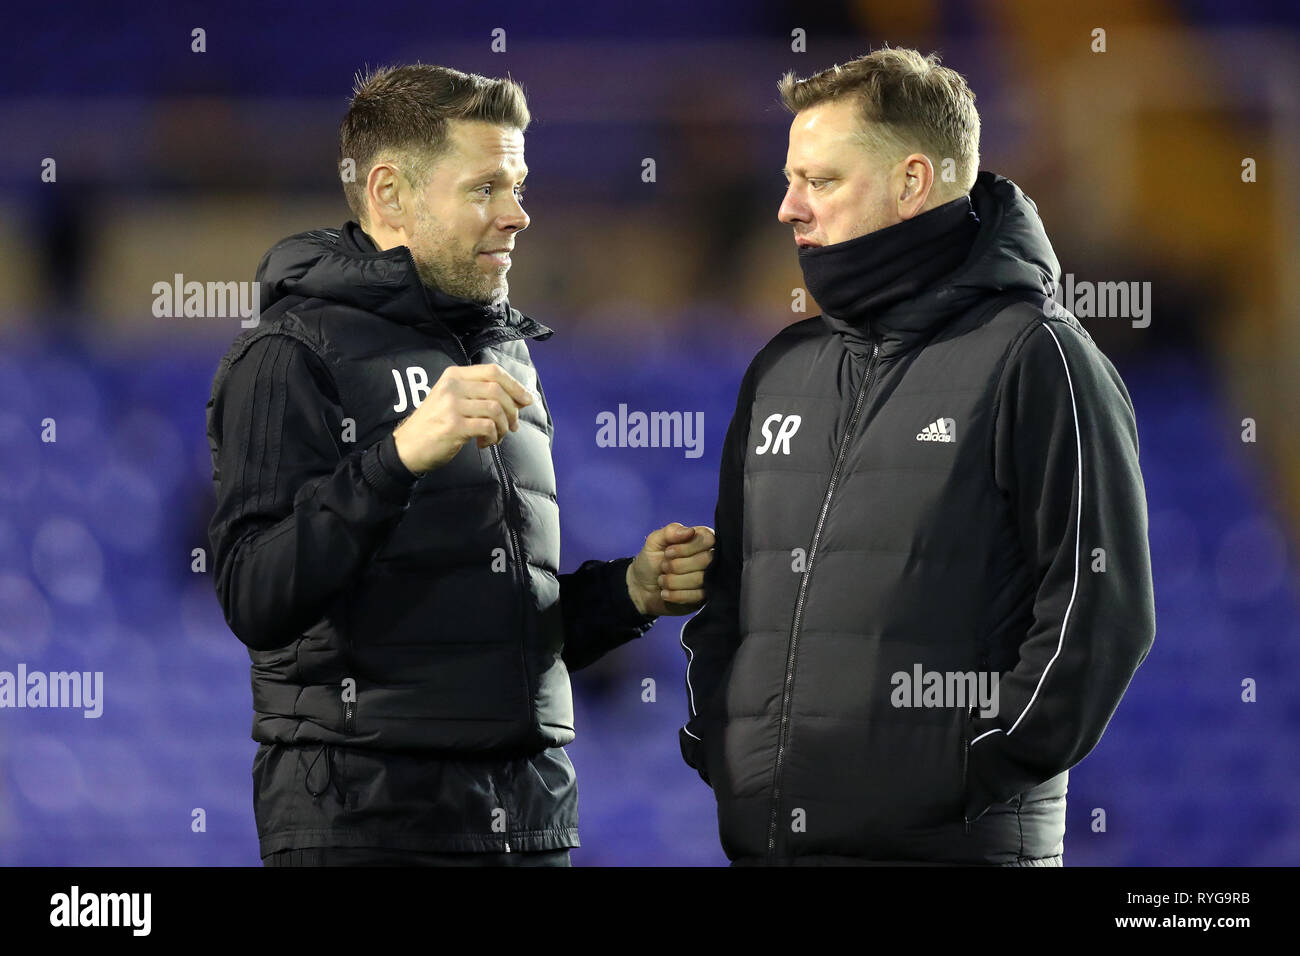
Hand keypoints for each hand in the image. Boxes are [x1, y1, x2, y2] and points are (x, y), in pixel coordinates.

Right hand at [392, 363, 534, 473]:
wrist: (408, 447)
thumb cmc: (435, 424)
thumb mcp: (452, 399)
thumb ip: (481, 394)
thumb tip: (520, 398)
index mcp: (454, 375)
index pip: (492, 371)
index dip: (514, 385)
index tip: (527, 400)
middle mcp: (452, 386)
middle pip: (498, 390)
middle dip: (513, 410)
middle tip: (513, 426)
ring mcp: (452, 406)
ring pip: (496, 409)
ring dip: (504, 426)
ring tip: (497, 437)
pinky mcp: (454, 426)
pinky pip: (488, 427)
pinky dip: (493, 437)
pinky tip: (485, 443)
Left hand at [626, 522, 714, 616]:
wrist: (641, 588)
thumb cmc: (650, 561)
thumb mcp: (654, 541)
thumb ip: (671, 531)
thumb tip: (691, 531)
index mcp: (700, 540)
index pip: (708, 539)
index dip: (687, 547)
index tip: (668, 552)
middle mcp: (709, 558)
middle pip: (706, 560)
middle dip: (677, 565)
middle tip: (663, 567)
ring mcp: (708, 579)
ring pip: (700, 579)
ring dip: (674, 581)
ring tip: (662, 580)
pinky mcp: (704, 597)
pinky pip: (697, 596)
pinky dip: (676, 595)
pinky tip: (666, 593)